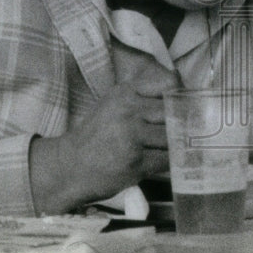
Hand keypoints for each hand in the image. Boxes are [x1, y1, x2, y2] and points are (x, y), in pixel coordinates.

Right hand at [29, 62, 180, 211]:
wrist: (69, 167)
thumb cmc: (97, 135)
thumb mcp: (114, 103)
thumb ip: (142, 95)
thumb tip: (179, 86)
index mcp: (124, 92)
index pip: (167, 85)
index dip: (179, 97)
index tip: (182, 106)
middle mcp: (128, 110)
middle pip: (172, 113)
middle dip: (180, 124)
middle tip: (183, 131)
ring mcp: (131, 137)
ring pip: (171, 137)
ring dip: (174, 144)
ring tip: (170, 147)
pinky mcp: (135, 162)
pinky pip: (165, 159)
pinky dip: (168, 162)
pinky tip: (161, 161)